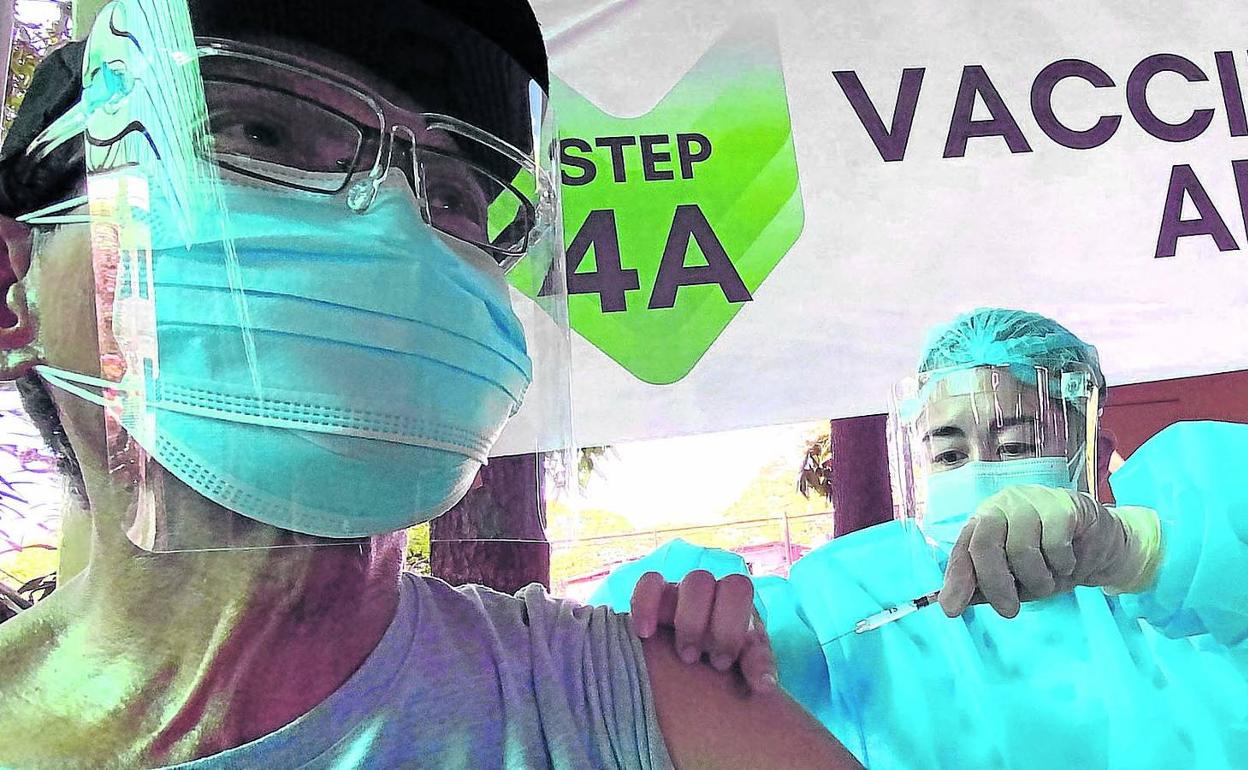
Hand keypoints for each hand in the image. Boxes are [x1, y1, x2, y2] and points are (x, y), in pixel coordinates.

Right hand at [630, 570, 777, 692]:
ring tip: (684, 656)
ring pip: (690, 583)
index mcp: (736, 602)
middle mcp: (711, 590)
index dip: (729, 626)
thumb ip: (756, 666)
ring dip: (688, 621)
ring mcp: (682, 591)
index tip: (722, 665)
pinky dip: (644, 605)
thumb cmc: (725, 659)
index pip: (738, 588)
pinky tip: (644, 635)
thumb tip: (765, 684)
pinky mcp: (655, 598)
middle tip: (703, 660)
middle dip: (705, 624)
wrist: (697, 660)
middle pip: (709, 582)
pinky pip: (649, 584)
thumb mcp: (744, 662)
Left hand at [939, 485, 1161, 617]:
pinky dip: (1062, 563)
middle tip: (1010, 610)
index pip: (963, 549)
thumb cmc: (1050, 563)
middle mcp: (1002, 506)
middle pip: (985, 544)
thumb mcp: (1015, 582)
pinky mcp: (1063, 504)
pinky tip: (1068, 561)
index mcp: (984, 522)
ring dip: (1038, 578)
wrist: (1100, 547)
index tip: (951, 610)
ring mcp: (1031, 500)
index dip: (956, 579)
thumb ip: (984, 589)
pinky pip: (1055, 542)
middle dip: (995, 584)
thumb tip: (948, 604)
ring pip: (1022, 547)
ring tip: (1050, 580)